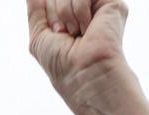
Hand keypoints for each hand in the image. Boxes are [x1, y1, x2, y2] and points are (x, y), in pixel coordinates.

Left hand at [26, 0, 148, 114]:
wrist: (84, 72)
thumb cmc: (61, 64)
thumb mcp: (39, 37)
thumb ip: (36, 11)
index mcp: (67, 19)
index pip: (49, 0)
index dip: (47, 11)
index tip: (55, 31)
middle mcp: (83, 11)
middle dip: (54, 12)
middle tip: (63, 32)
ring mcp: (98, 6)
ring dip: (64, 12)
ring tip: (75, 32)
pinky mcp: (113, 4)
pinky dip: (79, 8)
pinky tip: (87, 27)